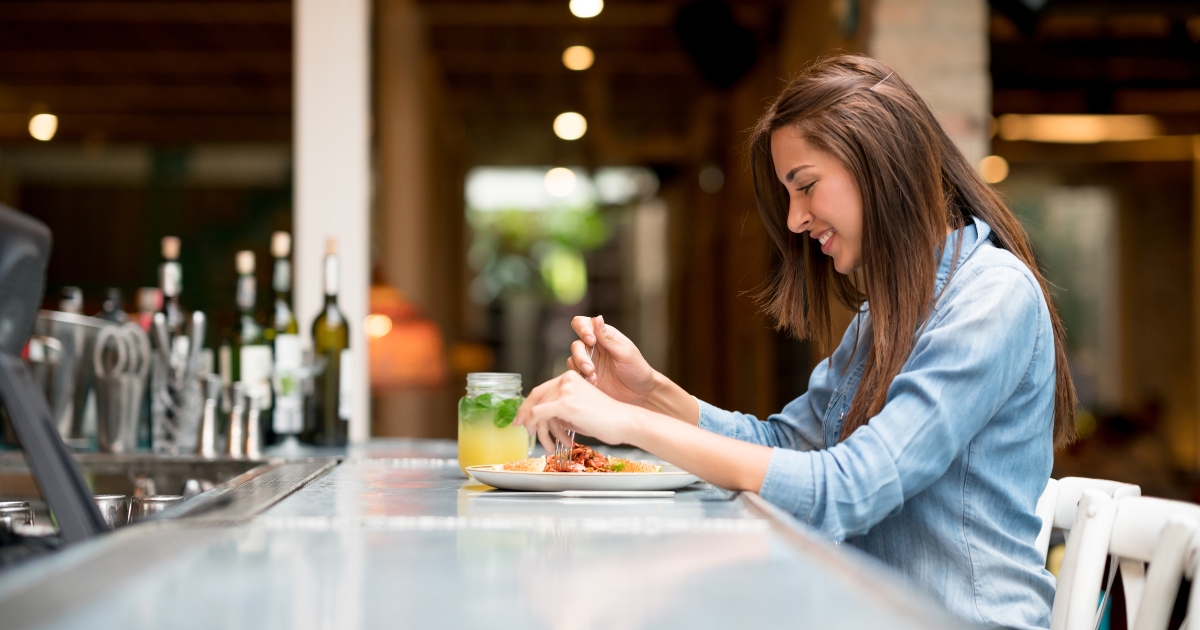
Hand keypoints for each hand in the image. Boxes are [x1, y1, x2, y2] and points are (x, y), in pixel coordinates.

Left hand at [513, 371, 637, 453]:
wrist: (624, 422)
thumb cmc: (606, 419)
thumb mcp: (577, 410)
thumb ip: (559, 409)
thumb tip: (541, 418)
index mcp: (570, 377)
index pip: (541, 390)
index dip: (527, 406)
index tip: (521, 419)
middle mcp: (565, 379)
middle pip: (536, 399)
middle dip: (528, 418)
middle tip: (524, 432)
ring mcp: (565, 390)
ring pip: (538, 411)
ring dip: (541, 432)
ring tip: (550, 446)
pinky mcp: (565, 404)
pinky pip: (539, 415)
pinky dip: (538, 429)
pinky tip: (548, 442)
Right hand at [567, 315, 656, 405]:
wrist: (640, 393)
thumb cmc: (637, 369)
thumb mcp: (624, 352)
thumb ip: (608, 337)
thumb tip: (597, 317)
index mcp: (603, 335)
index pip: (583, 324)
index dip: (582, 329)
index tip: (591, 341)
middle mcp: (593, 347)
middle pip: (576, 344)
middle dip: (580, 356)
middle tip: (590, 369)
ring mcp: (589, 362)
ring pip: (573, 359)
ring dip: (580, 368)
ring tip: (594, 377)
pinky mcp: (586, 376)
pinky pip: (575, 374)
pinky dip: (582, 378)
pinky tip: (594, 383)